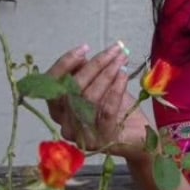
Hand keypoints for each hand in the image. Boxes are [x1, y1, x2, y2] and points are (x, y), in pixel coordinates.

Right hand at [43, 41, 152, 161]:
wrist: (138, 136)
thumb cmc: (116, 109)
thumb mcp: (98, 86)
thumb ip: (85, 73)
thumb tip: (82, 56)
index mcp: (58, 110)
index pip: (52, 84)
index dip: (65, 64)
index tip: (84, 47)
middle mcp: (65, 124)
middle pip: (73, 88)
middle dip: (95, 64)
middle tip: (115, 50)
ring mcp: (82, 135)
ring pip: (88, 98)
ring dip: (107, 74)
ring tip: (121, 60)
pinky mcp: (101, 141)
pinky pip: (105, 111)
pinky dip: (115, 90)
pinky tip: (123, 76)